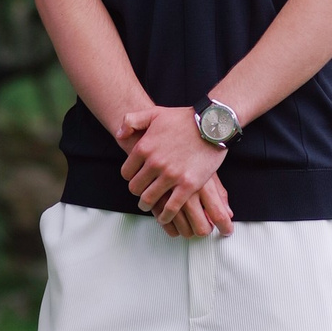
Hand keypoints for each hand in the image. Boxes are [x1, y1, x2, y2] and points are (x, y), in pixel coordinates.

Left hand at [118, 104, 234, 238]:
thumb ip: (132, 121)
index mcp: (144, 148)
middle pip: (135, 188)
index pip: (126, 172)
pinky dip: (165, 216)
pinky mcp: (188, 185)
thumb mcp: (154, 113)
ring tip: (149, 206)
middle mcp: (155, 163)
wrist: (212, 124)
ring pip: (149, 199)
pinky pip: (171, 207)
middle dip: (137, 192)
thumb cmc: (184, 119)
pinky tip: (164, 217)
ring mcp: (171, 175)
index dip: (130, 177)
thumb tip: (119, 135)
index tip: (136, 179)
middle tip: (142, 194)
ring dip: (147, 205)